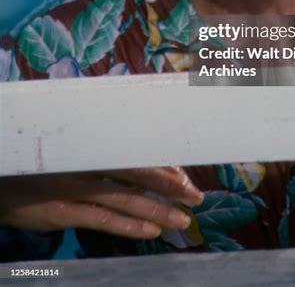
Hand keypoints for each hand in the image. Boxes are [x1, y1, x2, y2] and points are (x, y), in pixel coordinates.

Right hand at [0, 166, 203, 239]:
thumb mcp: (75, 153)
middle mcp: (88, 162)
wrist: (2, 180)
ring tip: (182, 220)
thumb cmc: (46, 166)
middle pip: (138, 172)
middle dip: (170, 186)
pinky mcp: (63, 210)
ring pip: (125, 198)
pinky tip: (150, 231)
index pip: (138, 152)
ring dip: (157, 210)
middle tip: (195, 197)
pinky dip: (129, 226)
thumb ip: (105, 158)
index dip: (164, 166)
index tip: (185, 178)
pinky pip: (103, 219)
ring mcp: (76, 187)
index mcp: (95, 144)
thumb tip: (144, 164)